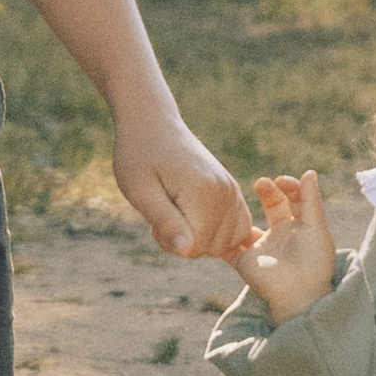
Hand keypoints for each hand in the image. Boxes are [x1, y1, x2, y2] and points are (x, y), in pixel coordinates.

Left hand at [112, 99, 256, 263]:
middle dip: (185, 243)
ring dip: (199, 237)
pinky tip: (192, 216)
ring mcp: (233, 191)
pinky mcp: (233, 190)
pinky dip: (215, 232)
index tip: (153, 223)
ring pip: (224, 243)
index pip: (195, 248)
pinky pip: (236, 229)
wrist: (153, 123)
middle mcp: (226, 192)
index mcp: (204, 194)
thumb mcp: (141, 192)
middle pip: (212, 248)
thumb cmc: (139, 156)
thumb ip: (166, 223)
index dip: (170, 243)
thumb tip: (186, 252)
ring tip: (176, 213)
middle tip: (162, 215)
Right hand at [233, 171, 338, 325]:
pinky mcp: (244, 260)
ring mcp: (262, 247)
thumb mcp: (316, 227)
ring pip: (248, 223)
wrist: (299, 294)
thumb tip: (310, 172)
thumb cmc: (313, 262)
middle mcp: (281, 235)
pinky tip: (219, 216)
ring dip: (243, 209)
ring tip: (240, 196)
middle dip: (268, 191)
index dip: (289, 186)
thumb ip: (311, 199)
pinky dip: (221, 236)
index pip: (294, 199)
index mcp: (301, 226)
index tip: (282, 181)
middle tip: (262, 182)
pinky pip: (228, 246)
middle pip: (272, 205)